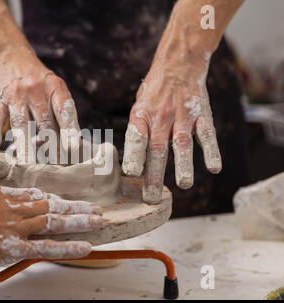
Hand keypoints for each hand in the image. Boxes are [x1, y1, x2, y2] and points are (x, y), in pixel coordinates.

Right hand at [0, 46, 80, 160]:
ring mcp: (15, 94)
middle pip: (44, 122)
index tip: (73, 147)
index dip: (69, 129)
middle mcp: (35, 89)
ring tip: (28, 164)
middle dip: (49, 145)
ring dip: (25, 146)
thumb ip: (58, 111)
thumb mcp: (52, 87)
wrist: (9, 52)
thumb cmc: (36, 78)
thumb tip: (68, 143)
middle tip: (53, 165)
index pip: (64, 110)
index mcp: (54, 86)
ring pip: (21, 124)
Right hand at [0, 160, 104, 273]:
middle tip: (96, 209)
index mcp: (3, 195)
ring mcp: (14, 227)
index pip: (36, 195)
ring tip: (98, 221)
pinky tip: (84, 246)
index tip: (69, 200)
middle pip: (51, 206)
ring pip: (54, 222)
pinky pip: (46, 248)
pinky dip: (67, 247)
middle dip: (76, 208)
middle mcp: (13, 208)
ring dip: (79, 222)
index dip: (56, 199)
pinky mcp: (12, 247)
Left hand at [122, 55, 221, 203]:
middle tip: (152, 196)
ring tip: (184, 185)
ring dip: (183, 165)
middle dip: (154, 174)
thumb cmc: (155, 92)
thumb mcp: (139, 107)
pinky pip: (206, 135)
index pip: (136, 138)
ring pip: (182, 144)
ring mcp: (182, 115)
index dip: (134, 156)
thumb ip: (139, 132)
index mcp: (141, 115)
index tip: (131, 174)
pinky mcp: (200, 114)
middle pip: (157, 148)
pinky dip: (211, 151)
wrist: (178, 64)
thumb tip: (134, 164)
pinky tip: (213, 168)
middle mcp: (160, 117)